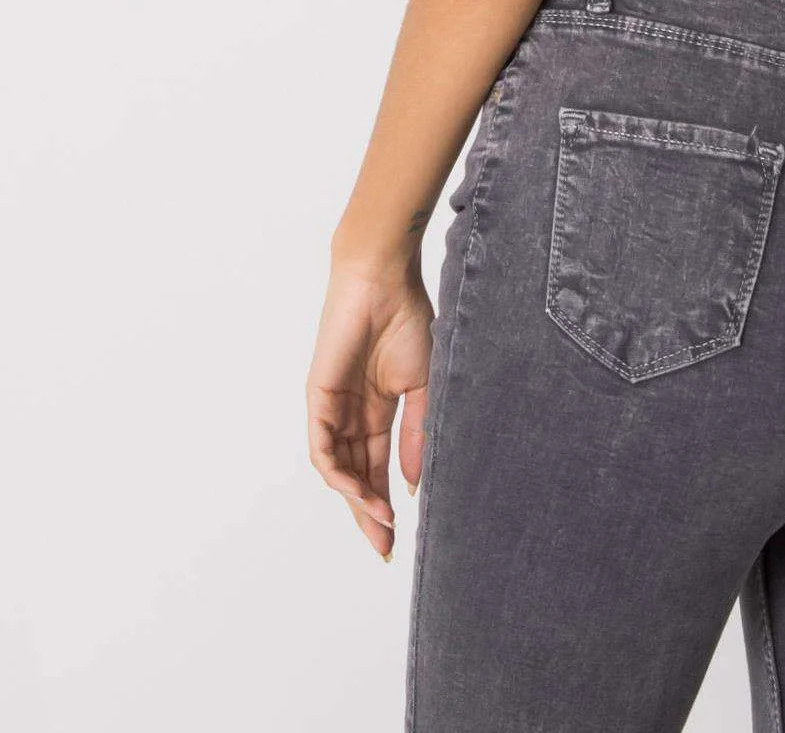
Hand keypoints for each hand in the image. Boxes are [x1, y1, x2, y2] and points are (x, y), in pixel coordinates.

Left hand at [306, 259, 434, 560]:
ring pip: (339, 468)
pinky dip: (340, 475)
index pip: (379, 466)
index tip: (400, 536)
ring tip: (380, 522)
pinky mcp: (319, 399)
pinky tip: (361, 493)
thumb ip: (418, 432)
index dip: (387, 501)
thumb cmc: (408, 319)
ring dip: (357, 499)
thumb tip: (416, 483)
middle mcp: (353, 414)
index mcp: (379, 409)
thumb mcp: (422, 385)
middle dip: (369, 513)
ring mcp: (334, 408)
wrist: (384, 280)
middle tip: (384, 547)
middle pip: (357, 475)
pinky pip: (323, 449)